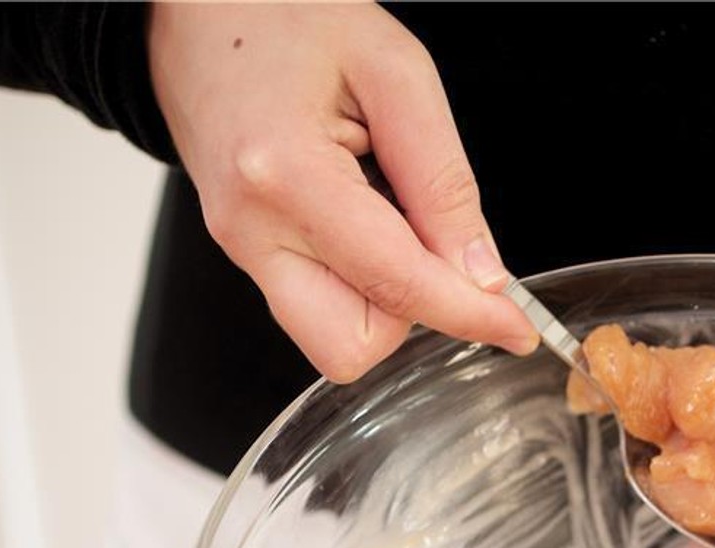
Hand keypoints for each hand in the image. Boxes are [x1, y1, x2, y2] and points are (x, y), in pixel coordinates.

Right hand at [148, 1, 538, 381]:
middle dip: (411, 315)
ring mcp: (240, 248)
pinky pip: (317, 307)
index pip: (398, 286)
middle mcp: (251, 230)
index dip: (471, 315)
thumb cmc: (288, 18)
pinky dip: (358, 285)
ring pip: (333, 340)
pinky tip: (362, 220)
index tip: (518, 329)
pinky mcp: (244, 253)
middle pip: (353, 347)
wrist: (197, 9)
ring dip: (384, 302)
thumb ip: (443, 181)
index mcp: (287, 176)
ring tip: (387, 214)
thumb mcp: (396, 74)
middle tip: (431, 243)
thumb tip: (482, 273)